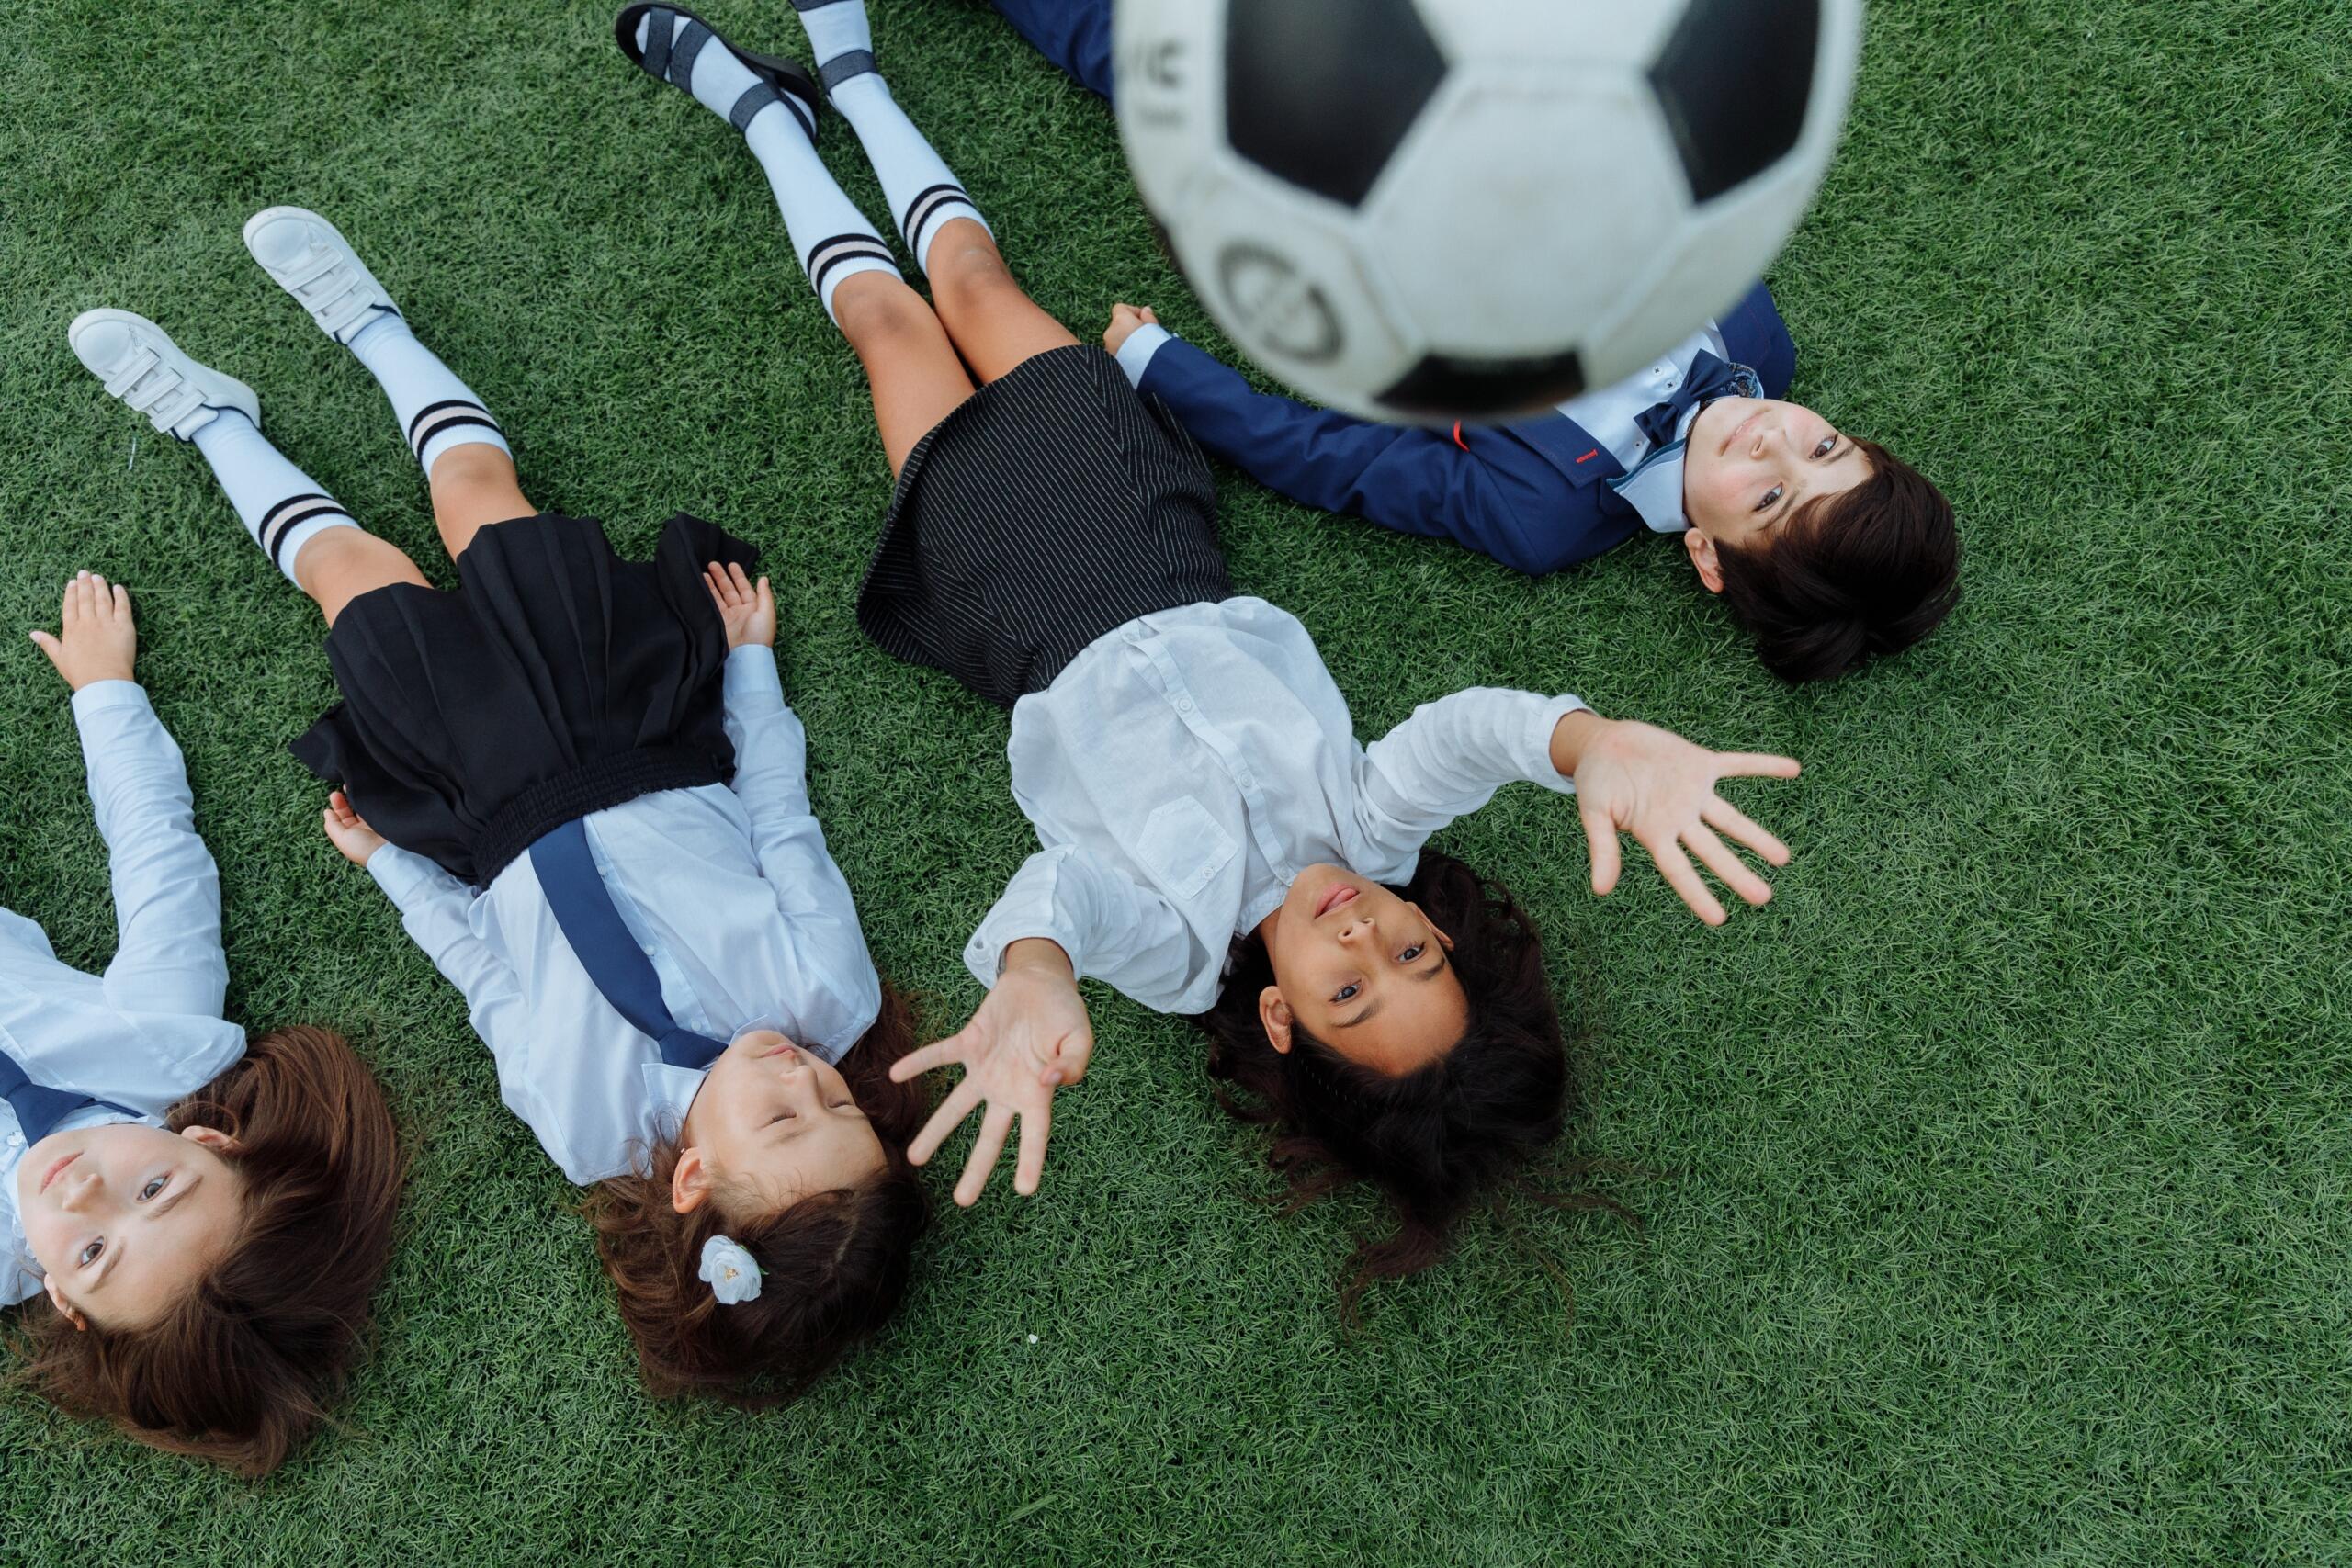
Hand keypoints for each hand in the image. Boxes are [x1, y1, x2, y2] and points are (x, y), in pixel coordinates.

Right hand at [29, 572, 135, 690]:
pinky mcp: (124, 627)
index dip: (71, 593)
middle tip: (84, 572)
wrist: (103, 681)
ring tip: (98, 576)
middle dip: (85, 584)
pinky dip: (121, 596)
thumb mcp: (59, 658)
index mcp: (71, 629)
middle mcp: (88, 622)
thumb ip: (47, 643)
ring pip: (103, 599)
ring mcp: (106, 623)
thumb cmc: (81, 673)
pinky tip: (119, 588)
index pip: (70, 605)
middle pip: (86, 598)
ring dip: (100, 586)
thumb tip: (33, 633)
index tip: (72, 582)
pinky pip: (123, 607)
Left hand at [321, 790, 387, 867]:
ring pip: (362, 806)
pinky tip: (366, 791)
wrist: (389, 850)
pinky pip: (375, 804)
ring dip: (356, 797)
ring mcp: (375, 822)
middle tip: (340, 790)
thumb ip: (332, 825)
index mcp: (350, 835)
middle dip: (343, 800)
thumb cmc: (364, 848)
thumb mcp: (341, 838)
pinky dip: (370, 798)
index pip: (340, 818)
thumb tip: (327, 812)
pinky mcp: (385, 816)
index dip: (336, 807)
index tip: (334, 796)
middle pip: (350, 811)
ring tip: (351, 786)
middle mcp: (362, 828)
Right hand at [703, 562, 775, 649]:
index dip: (738, 576)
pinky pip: (711, 607)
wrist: (745, 655)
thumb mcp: (767, 612)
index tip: (731, 564)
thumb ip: (765, 594)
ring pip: (718, 597)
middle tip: (712, 564)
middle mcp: (740, 611)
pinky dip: (706, 597)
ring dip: (711, 585)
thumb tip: (764, 578)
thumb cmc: (759, 635)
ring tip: (702, 573)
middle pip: (729, 590)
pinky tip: (700, 588)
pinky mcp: (718, 624)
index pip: (745, 588)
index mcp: (754, 607)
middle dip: (721, 577)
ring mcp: (728, 618)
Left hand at [887, 939, 1094, 1205]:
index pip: (1034, 1135)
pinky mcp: (968, 1042)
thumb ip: (1074, 1063)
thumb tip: (1053, 1083)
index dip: (1030, 1161)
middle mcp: (1007, 1089)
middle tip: (961, 1201)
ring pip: (956, 1107)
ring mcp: (985, 1069)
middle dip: (976, 1169)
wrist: (1040, 980)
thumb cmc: (1065, 1012)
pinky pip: (939, 1056)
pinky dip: (918, 1064)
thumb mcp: (1080, 1037)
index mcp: (1037, 1094)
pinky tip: (894, 1075)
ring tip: (914, 1158)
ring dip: (935, 1131)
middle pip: (989, 1137)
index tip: (1024, 1190)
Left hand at [1103, 302, 1160, 356]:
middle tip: (1144, 338)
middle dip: (1129, 330)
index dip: (1132, 311)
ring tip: (1141, 352)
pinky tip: (1136, 361)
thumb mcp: (1155, 329)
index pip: (1120, 308)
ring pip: (1116, 340)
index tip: (1143, 319)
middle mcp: (1110, 332)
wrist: (1149, 372)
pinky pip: (1115, 353)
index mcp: (1121, 320)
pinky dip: (1123, 354)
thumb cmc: (1154, 348)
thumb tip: (1146, 310)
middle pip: (1118, 325)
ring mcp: (1107, 348)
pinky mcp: (1109, 361)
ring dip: (1126, 343)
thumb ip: (1148, 317)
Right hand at [1551, 711, 1799, 925]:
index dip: (1698, 895)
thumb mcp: (1593, 814)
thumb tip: (1601, 890)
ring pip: (1731, 819)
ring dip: (1757, 837)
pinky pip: (1736, 765)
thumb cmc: (1594, 781)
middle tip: (1764, 898)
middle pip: (1713, 852)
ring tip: (1784, 858)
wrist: (1603, 743)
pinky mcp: (1699, 765)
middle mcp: (1679, 819)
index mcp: (1654, 834)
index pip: (1679, 871)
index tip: (1719, 919)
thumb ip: (1603, 848)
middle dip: (1737, 874)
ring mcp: (1692, 793)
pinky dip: (1762, 766)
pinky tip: (1793, 769)